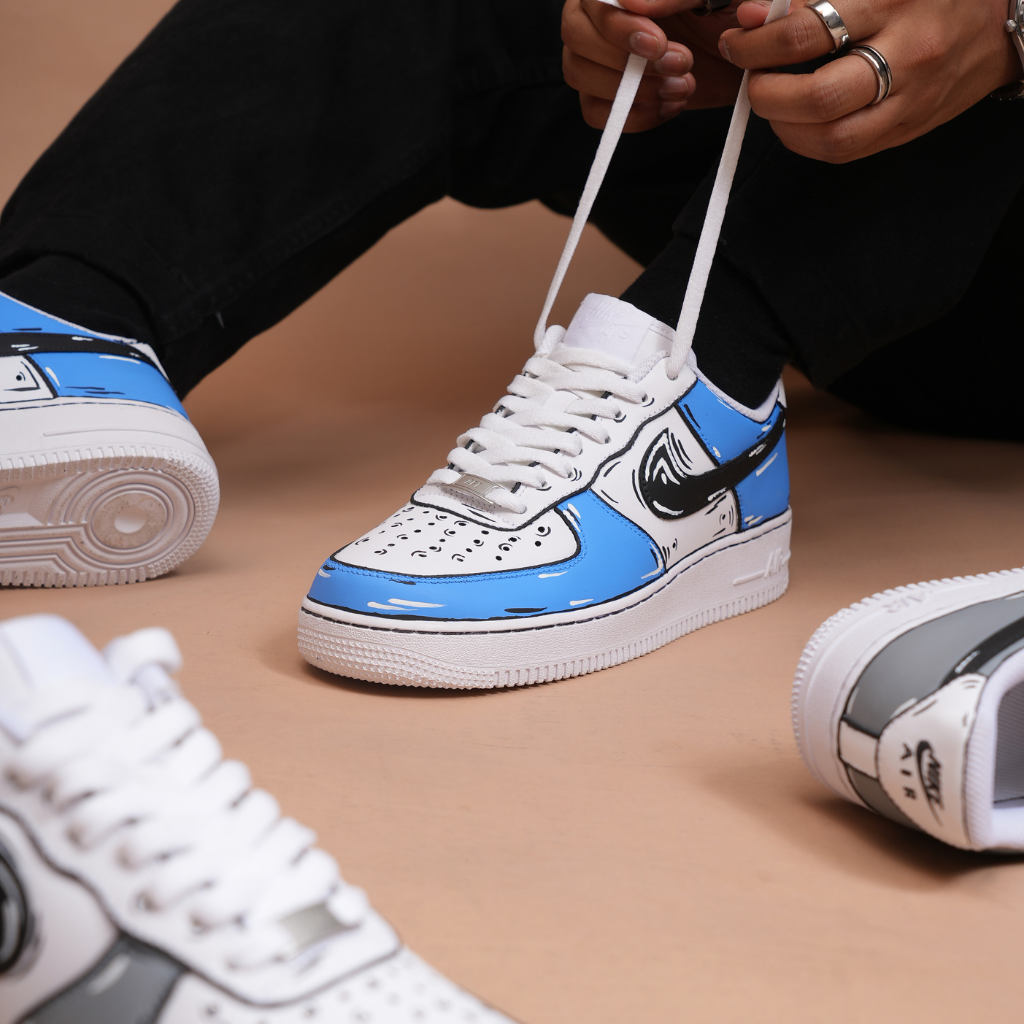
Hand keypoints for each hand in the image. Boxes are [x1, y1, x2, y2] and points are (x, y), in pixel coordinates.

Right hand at [561, 0, 747, 130]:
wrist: (750, 48)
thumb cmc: (733, 6)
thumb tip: (632, 3)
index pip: (591, 1)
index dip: (618, 28)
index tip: (657, 44)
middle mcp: (599, 14)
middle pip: (575, 37)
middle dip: (624, 60)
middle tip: (680, 64)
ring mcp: (599, 56)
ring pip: (578, 73)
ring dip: (630, 89)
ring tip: (684, 85)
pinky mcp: (609, 93)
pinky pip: (595, 112)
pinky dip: (633, 116)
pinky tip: (671, 103)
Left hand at [719, 0, 1021, 161]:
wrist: (1000, 19)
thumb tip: (752, 14)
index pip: (806, 31)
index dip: (757, 42)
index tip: (738, 39)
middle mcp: (906, 52)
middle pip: (818, 95)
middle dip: (766, 92)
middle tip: (751, 77)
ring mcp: (910, 97)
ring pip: (832, 136)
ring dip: (783, 126)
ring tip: (769, 102)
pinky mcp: (908, 128)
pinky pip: (847, 151)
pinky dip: (806, 142)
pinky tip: (794, 123)